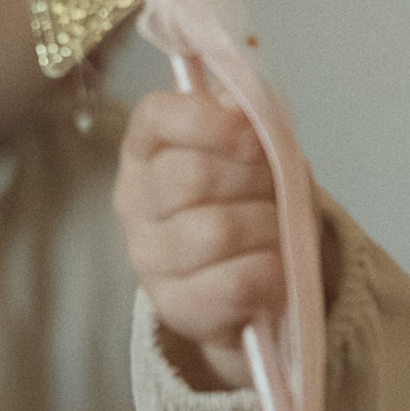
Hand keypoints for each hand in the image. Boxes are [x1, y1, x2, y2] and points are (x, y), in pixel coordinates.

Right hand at [115, 88, 281, 390]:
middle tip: (273, 191)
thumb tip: (240, 103)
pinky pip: (236, 281)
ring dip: (268, 227)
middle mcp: (133, 203)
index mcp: (146, 152)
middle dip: (253, 180)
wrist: (254, 285)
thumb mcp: (253, 153)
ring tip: (276, 232)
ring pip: (219, 229)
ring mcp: (148, 259)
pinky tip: (274, 269)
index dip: (208, 120)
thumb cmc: (249, 205)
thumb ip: (246, 120)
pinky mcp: (176, 307)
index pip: (156, 117)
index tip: (253, 138)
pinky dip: (272, 270)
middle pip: (192, 174)